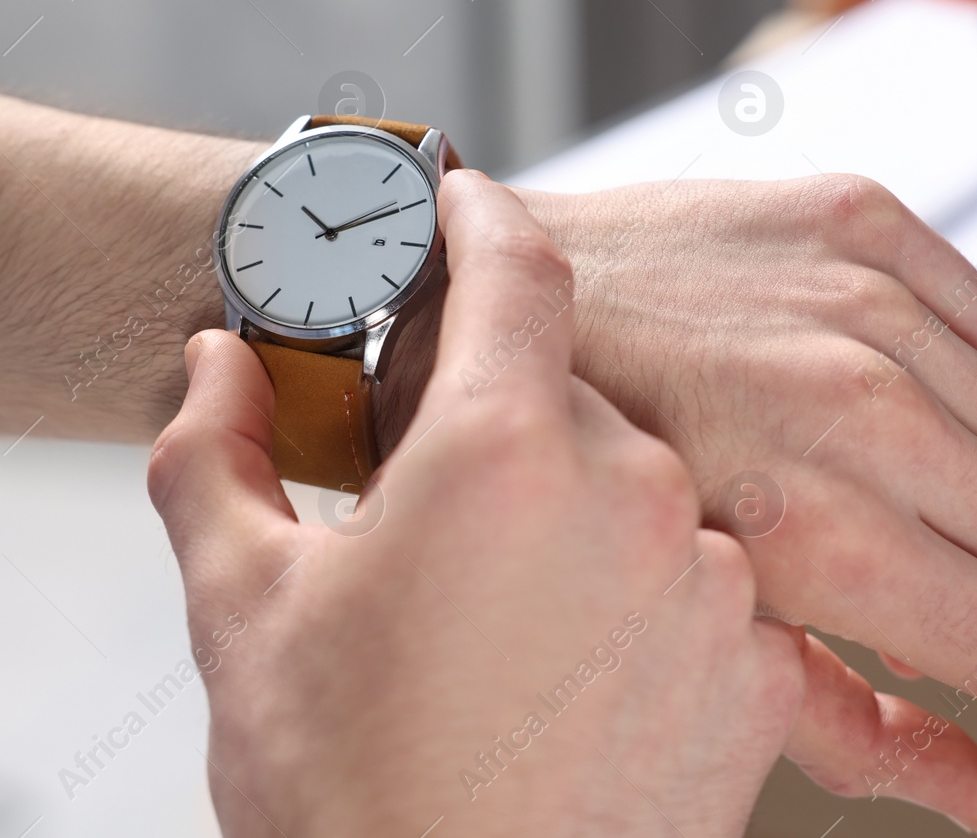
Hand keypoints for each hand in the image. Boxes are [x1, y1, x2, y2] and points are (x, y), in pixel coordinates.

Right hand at [148, 171, 803, 837]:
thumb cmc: (345, 794)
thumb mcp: (242, 607)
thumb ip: (217, 453)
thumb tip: (214, 366)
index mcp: (503, 451)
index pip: (517, 269)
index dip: (481, 216)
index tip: (466, 198)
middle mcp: (634, 495)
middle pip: (570, 396)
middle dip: (500, 425)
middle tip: (436, 500)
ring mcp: (713, 587)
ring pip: (642, 492)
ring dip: (577, 520)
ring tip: (500, 617)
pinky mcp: (763, 677)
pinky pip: (702, 587)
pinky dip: (642, 599)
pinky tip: (569, 670)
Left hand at [517, 175, 976, 831]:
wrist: (467, 303)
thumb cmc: (546, 476)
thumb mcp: (679, 633)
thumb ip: (847, 721)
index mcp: (819, 530)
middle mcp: (858, 410)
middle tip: (919, 591)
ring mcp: (860, 303)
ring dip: (971, 482)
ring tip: (879, 489)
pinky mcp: (853, 220)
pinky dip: (948, 364)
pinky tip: (869, 387)